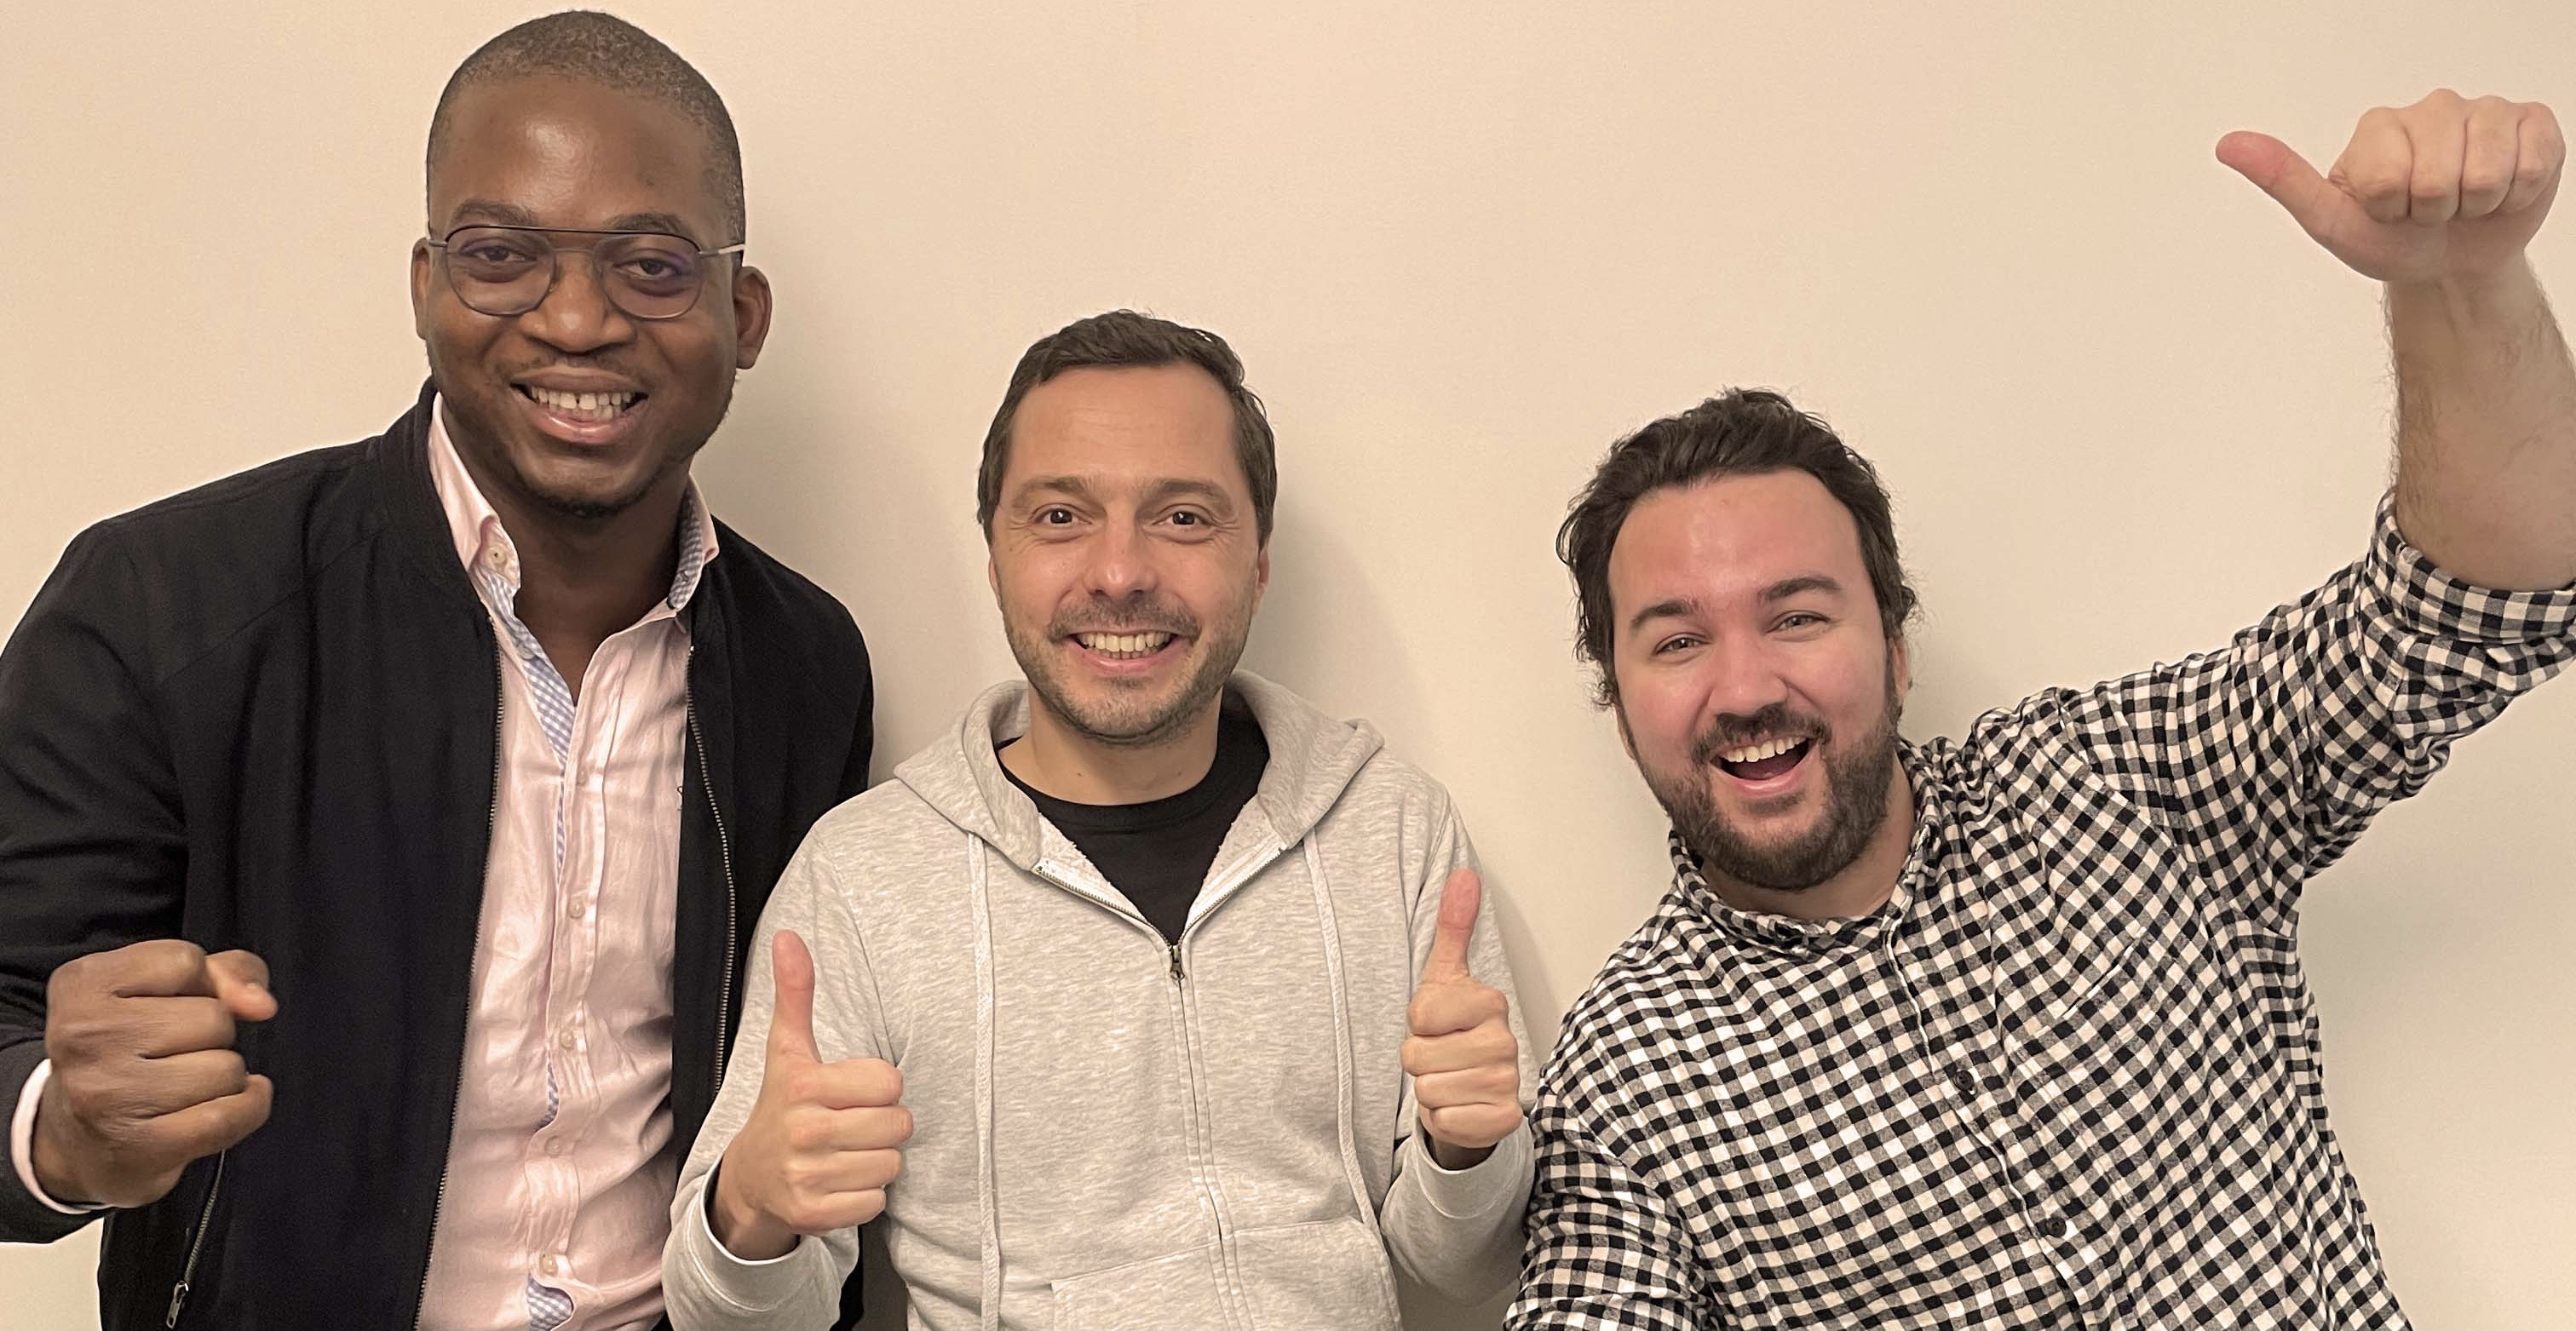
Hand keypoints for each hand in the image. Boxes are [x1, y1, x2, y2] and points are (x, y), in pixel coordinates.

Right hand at [32, 941, 275, 1208]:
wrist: (87, 1139)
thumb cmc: (138, 1048)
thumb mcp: (170, 988)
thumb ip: (228, 972)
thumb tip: (261, 1005)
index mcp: (81, 984)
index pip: (186, 962)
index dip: (200, 985)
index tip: (174, 1006)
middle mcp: (82, 1038)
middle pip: (213, 1018)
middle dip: (214, 1034)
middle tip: (175, 1053)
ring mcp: (105, 1095)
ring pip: (227, 1067)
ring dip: (225, 1076)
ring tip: (185, 1084)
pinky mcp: (137, 1146)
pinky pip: (228, 1116)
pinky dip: (247, 1108)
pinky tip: (228, 1105)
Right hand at [709, 930, 908, 1260]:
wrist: (749, 1179)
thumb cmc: (783, 1107)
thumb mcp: (788, 1051)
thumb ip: (795, 994)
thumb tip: (789, 936)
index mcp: (803, 1086)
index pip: (891, 1083)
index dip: (878, 1088)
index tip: (848, 1093)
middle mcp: (803, 1132)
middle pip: (899, 1125)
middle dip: (882, 1126)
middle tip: (847, 1126)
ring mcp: (806, 1177)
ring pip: (891, 1165)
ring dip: (875, 1161)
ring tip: (841, 1154)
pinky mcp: (814, 1216)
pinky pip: (877, 1202)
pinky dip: (864, 1196)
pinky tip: (836, 1182)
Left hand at [1401, 868, 1521, 1169]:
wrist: (1472, 1088)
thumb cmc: (1452, 1031)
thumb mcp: (1444, 977)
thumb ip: (1452, 927)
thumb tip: (1464, 875)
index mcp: (1490, 1002)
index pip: (1419, 1015)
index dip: (1416, 1024)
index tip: (1435, 1024)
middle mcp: (1505, 1041)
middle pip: (1417, 1057)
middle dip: (1418, 1060)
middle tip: (1440, 1055)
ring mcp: (1507, 1082)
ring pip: (1427, 1090)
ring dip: (1429, 1090)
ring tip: (1449, 1078)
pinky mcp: (1502, 1120)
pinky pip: (1444, 1121)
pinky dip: (1442, 1118)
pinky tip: (1459, 1104)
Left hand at [2220, 90, 2561, 287]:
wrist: (2449, 263)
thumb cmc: (2388, 239)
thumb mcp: (2329, 222)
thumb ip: (2283, 180)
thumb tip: (2227, 143)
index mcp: (2378, 127)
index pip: (2389, 178)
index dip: (2393, 210)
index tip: (2389, 212)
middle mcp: (2431, 109)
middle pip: (2440, 176)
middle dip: (2434, 211)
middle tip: (2428, 211)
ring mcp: (2484, 112)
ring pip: (2486, 172)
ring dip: (2476, 206)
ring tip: (2460, 205)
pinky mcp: (2531, 125)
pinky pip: (2533, 162)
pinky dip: (2516, 195)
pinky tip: (2499, 194)